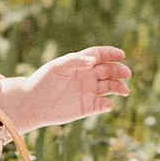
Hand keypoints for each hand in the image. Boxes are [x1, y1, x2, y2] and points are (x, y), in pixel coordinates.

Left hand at [0, 45, 130, 130]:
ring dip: (118, 87)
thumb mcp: (57, 68)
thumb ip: (75, 61)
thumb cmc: (42, 82)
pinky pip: (102, 105)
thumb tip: (94, 60)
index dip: (111, 53)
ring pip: (109, 87)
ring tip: (124, 90)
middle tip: (127, 74)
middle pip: (108, 70)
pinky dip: (107, 104)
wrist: (32, 104)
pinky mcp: (87, 107)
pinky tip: (107, 104)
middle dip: (119, 71)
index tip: (122, 55)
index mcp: (80, 63)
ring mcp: (88, 91)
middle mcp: (86, 76)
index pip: (100, 55)